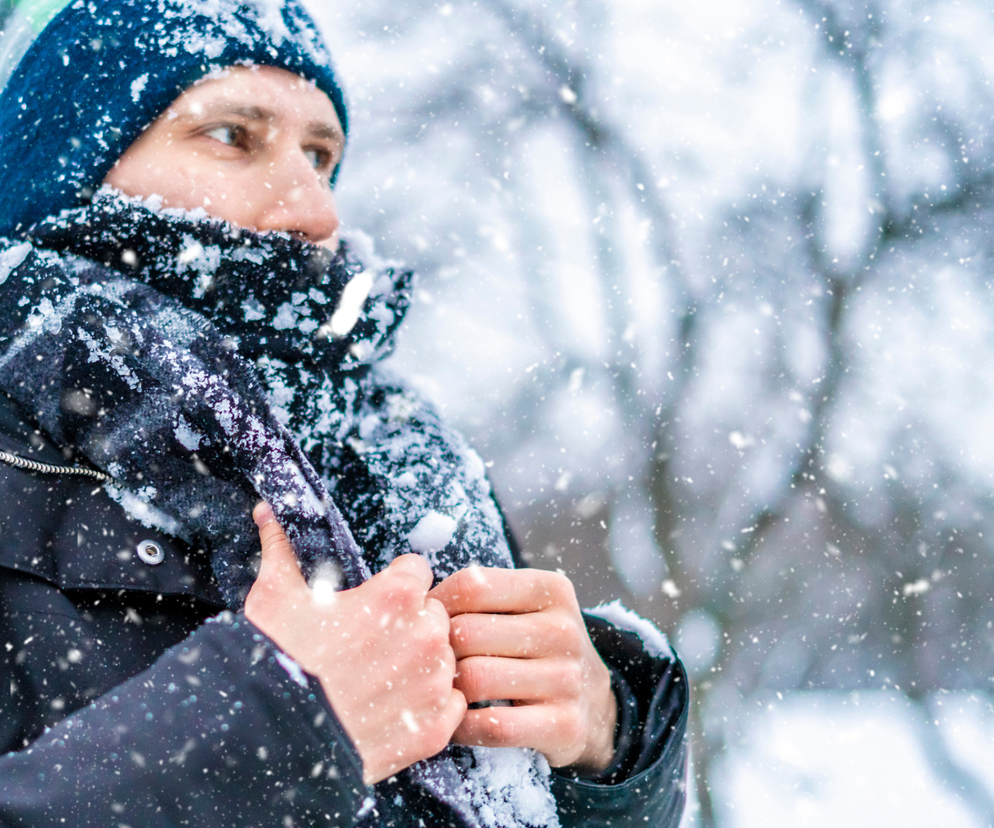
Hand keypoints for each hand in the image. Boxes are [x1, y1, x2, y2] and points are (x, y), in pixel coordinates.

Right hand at [244, 503, 466, 783]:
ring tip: (381, 680)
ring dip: (422, 664)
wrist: (268, 737)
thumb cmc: (275, 660)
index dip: (395, 584)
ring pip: (444, 659)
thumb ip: (282, 546)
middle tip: (374, 643)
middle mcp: (426, 634)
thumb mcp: (273, 595)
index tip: (375, 601)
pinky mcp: (434, 729)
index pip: (417, 571)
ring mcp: (433, 683)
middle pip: (433, 615)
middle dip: (410, 624)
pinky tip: (396, 710)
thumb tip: (268, 509)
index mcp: (396, 596)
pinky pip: (450, 705)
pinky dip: (429, 707)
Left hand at [430, 567, 615, 772]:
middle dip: (437, 650)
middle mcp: (563, 630)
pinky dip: (461, 726)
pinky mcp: (564, 725)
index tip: (424, 620)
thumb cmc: (535, 645)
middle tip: (425, 661)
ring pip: (475, 678)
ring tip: (439, 689)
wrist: (592, 700)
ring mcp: (567, 679)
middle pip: (467, 633)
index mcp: (551, 589)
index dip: (436, 603)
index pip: (472, 585)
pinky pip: (491, 725)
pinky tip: (455, 721)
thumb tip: (414, 596)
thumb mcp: (524, 605)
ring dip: (447, 689)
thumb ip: (480, 593)